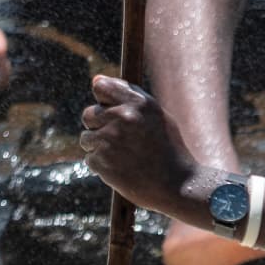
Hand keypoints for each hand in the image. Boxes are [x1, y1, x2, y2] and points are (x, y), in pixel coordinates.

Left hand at [81, 75, 197, 214]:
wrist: (177, 184)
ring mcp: (110, 139)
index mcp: (138, 102)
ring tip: (123, 157)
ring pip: (87, 138)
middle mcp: (122, 117)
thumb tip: (96, 80)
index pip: (101, 87)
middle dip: (99, 126)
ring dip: (99, 147)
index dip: (103, 99)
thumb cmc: (168, 148)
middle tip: (119, 140)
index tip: (110, 109)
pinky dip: (102, 165)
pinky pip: (90, 158)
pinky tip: (122, 169)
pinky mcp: (101, 161)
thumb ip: (129, 96)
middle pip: (89, 114)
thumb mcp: (156, 115)